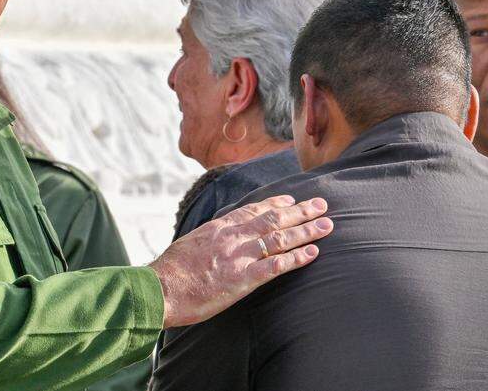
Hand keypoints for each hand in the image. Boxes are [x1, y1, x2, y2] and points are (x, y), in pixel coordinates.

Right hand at [149, 195, 331, 327]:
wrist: (160, 288)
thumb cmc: (170, 271)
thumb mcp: (189, 244)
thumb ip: (209, 238)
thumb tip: (216, 237)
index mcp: (219, 227)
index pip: (253, 210)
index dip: (276, 203)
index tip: (292, 199)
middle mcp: (232, 237)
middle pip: (273, 219)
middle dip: (300, 211)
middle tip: (322, 205)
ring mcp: (239, 257)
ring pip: (280, 238)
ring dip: (306, 231)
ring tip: (327, 226)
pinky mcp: (242, 279)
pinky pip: (276, 266)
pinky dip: (297, 257)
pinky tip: (313, 253)